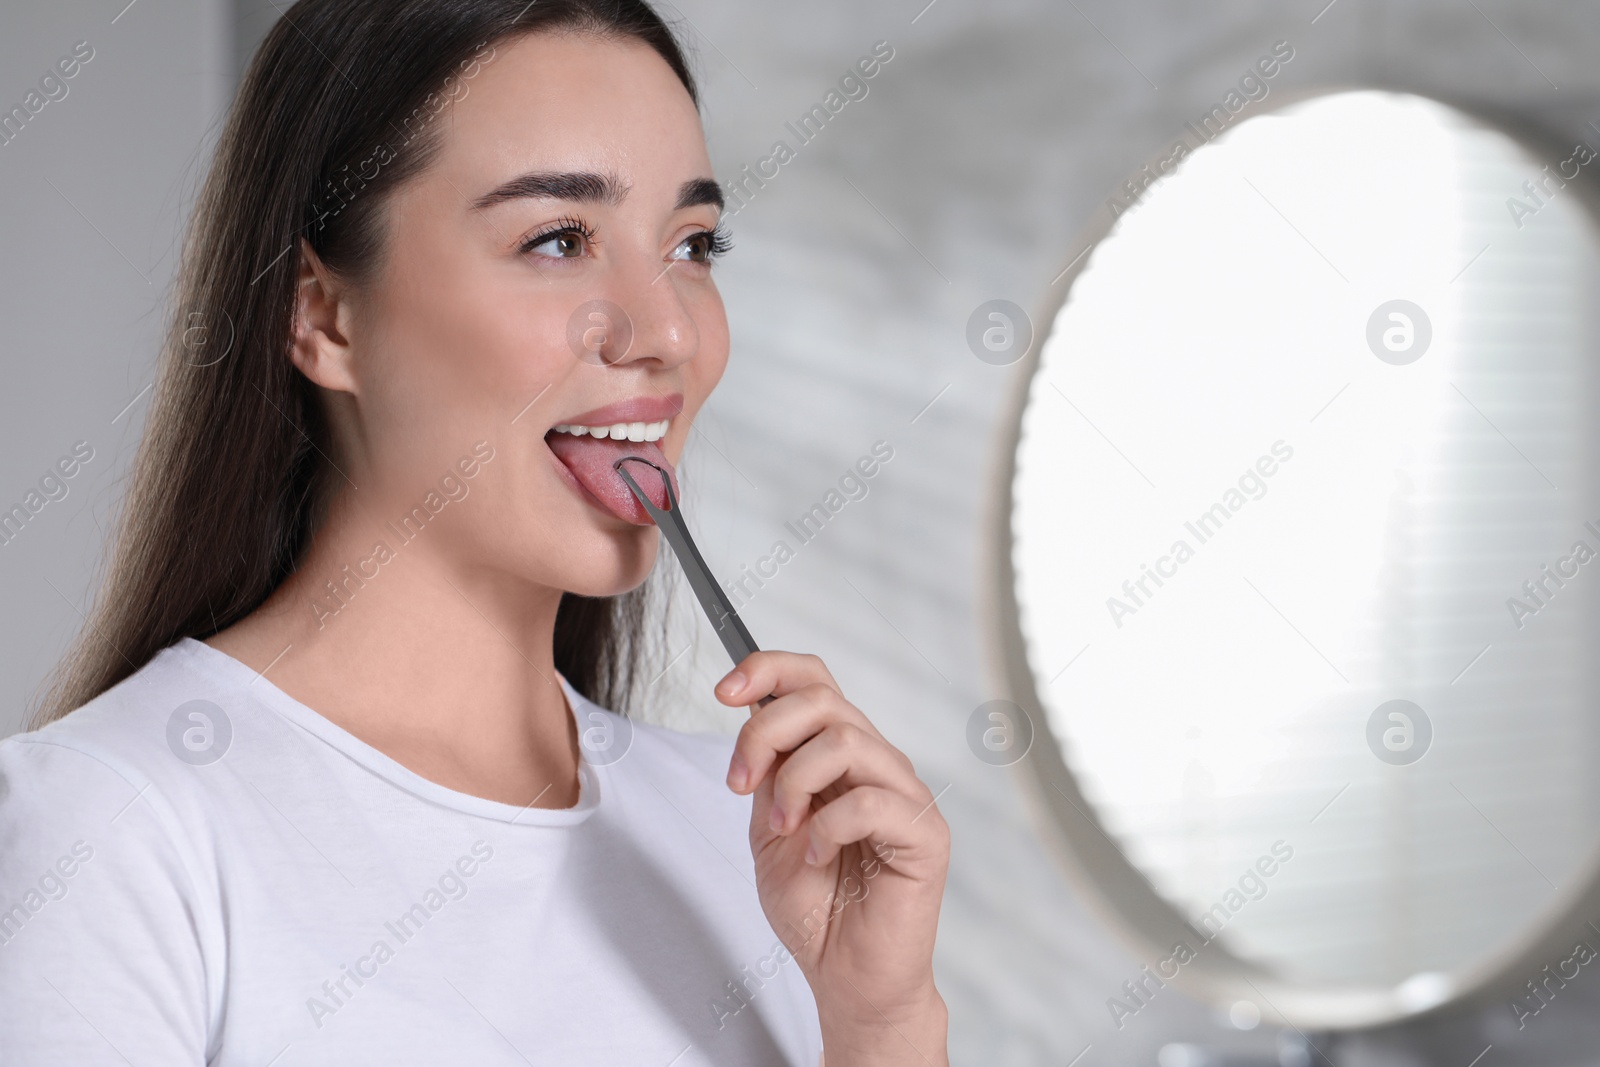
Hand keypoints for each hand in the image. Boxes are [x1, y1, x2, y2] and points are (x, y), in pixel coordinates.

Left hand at [716, 651, 949, 1065]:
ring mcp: (906, 795)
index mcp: (840, 755)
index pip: (814, 680)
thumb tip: (754, 710)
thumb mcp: (770, 826)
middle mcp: (877, 763)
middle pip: (823, 700)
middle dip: (764, 734)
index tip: (723, 692)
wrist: (845, 977)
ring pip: (845, 741)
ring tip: (784, 829)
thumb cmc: (816, 908)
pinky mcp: (926, 834)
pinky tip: (818, 857)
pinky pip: (869, 801)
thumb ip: (769, 770)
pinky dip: (827, 827)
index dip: (768, 670)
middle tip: (741, 786)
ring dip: (794, 783)